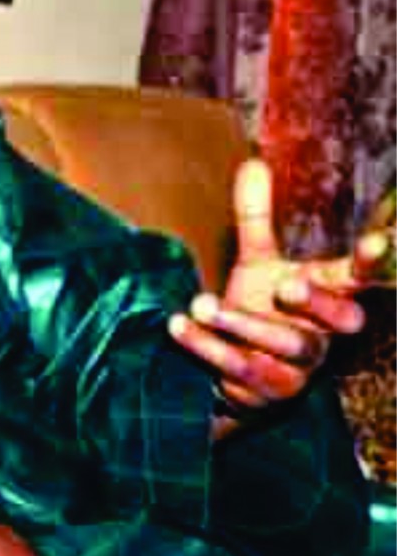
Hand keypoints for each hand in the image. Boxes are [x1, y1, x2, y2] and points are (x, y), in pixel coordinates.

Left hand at [168, 159, 379, 432]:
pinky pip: (242, 371)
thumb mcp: (255, 262)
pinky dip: (207, 347)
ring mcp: (300, 368)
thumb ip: (256, 218)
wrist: (230, 374)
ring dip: (241, 324)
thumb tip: (252, 163)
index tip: (378, 241)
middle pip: (344, 320)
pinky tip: (179, 327)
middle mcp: (323, 333)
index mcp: (326, 296)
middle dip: (318, 302)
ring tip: (199, 303)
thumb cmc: (257, 308)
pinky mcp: (268, 393)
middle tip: (288, 285)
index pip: (358, 278)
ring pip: (286, 347)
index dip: (369, 263)